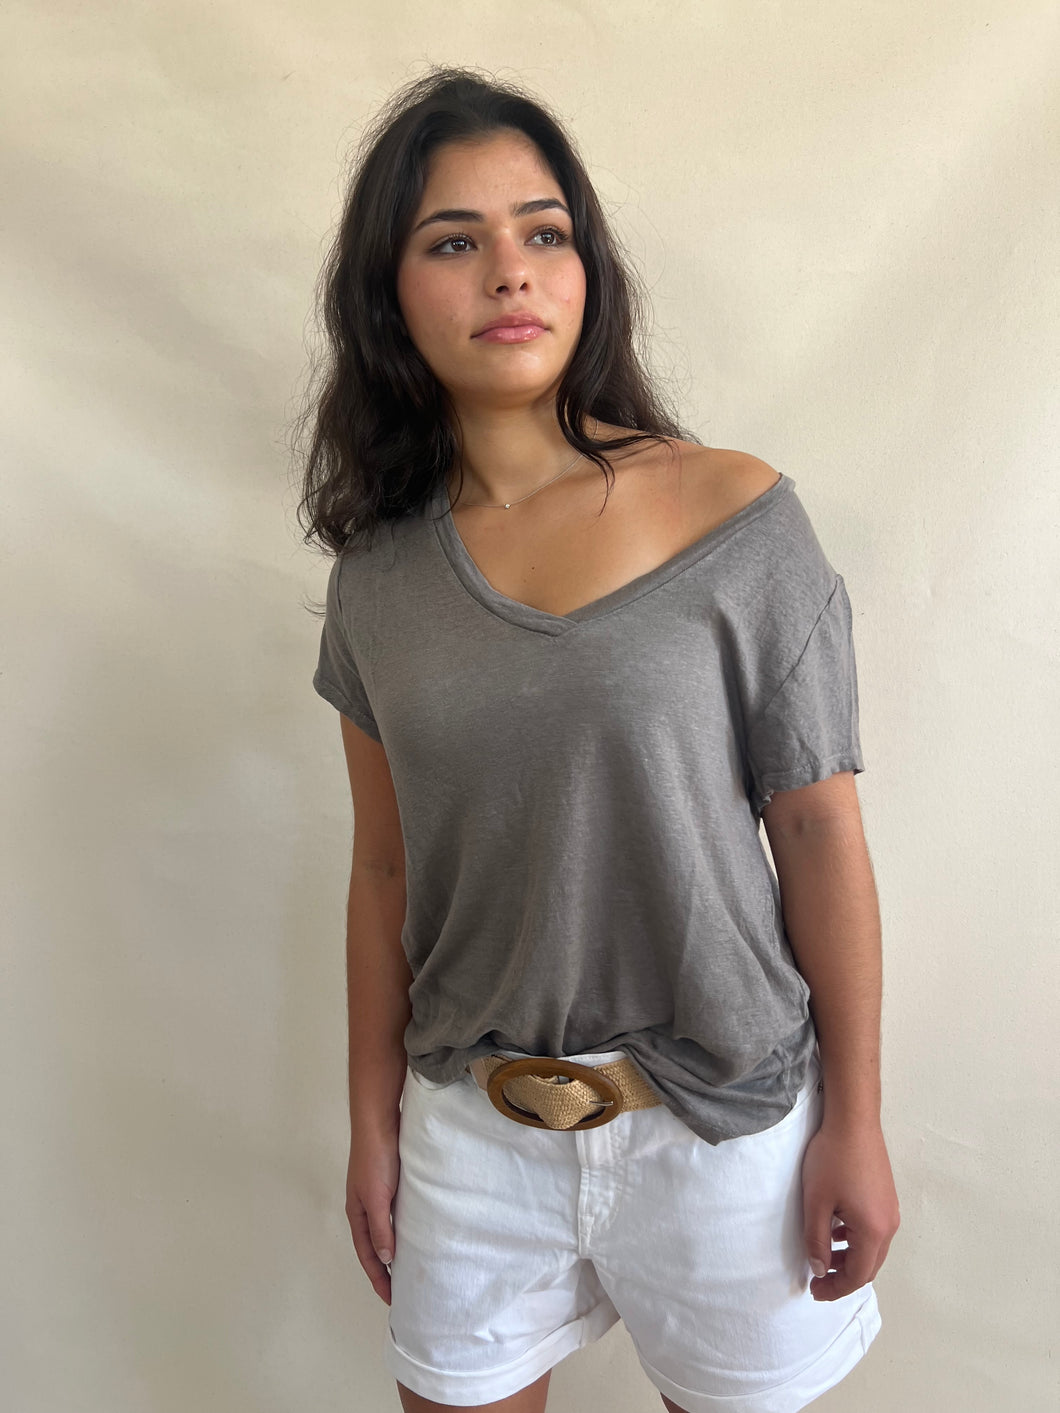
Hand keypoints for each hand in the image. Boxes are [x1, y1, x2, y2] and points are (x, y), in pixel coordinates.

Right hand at [346, 1127, 400, 1304]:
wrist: (379, 1121)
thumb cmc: (375, 1160)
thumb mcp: (376, 1198)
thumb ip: (380, 1228)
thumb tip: (385, 1258)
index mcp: (357, 1214)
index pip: (367, 1255)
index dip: (378, 1278)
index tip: (392, 1299)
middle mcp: (365, 1207)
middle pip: (374, 1246)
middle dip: (384, 1269)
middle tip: (401, 1290)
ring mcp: (377, 1194)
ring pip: (386, 1230)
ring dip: (395, 1249)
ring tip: (410, 1266)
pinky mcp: (390, 1182)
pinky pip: (396, 1214)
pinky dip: (403, 1228)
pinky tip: (416, 1231)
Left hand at [800, 1117, 899, 1300]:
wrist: (853, 1121)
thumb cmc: (832, 1159)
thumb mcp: (816, 1202)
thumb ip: (816, 1240)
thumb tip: (819, 1270)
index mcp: (873, 1231)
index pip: (858, 1275)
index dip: (835, 1289)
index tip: (814, 1291)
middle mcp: (889, 1225)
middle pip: (869, 1266)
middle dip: (844, 1277)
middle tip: (818, 1281)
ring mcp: (891, 1210)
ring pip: (873, 1249)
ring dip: (850, 1259)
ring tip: (824, 1256)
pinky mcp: (886, 1197)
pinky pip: (874, 1231)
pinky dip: (856, 1241)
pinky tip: (837, 1231)